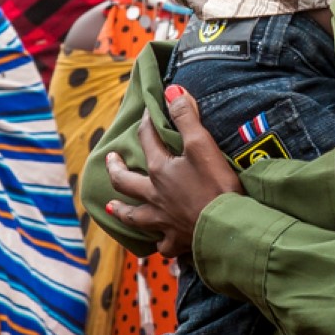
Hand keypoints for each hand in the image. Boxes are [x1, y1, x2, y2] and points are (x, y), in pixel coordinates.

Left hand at [105, 85, 243, 256]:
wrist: (225, 227)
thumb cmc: (216, 185)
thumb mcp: (202, 145)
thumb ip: (187, 117)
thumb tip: (171, 89)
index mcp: (160, 170)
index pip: (148, 140)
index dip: (147, 123)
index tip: (148, 112)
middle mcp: (155, 196)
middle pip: (127, 182)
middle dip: (116, 169)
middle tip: (110, 160)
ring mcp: (164, 220)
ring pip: (136, 216)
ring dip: (123, 211)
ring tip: (112, 208)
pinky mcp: (178, 240)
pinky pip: (164, 245)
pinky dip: (161, 243)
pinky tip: (160, 243)